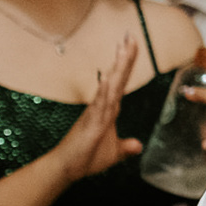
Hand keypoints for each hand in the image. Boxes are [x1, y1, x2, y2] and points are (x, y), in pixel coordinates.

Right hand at [49, 36, 143, 182]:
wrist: (67, 169)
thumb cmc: (87, 158)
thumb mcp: (113, 153)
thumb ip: (125, 147)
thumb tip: (137, 145)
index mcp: (109, 109)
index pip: (121, 82)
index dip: (127, 64)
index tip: (132, 45)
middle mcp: (103, 106)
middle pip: (117, 78)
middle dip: (125, 57)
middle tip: (131, 36)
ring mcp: (96, 112)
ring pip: (110, 86)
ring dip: (118, 68)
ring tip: (124, 49)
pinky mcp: (91, 123)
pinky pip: (99, 105)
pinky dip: (105, 91)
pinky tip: (108, 79)